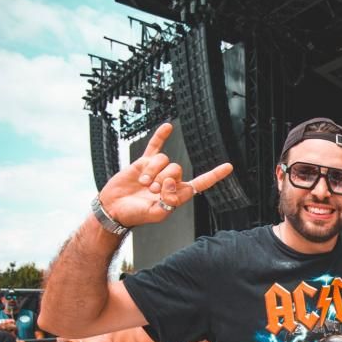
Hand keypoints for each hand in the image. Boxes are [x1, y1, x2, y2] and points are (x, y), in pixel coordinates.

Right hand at [99, 123, 233, 228]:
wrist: (113, 207)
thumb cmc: (134, 215)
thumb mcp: (156, 214)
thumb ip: (168, 202)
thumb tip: (172, 183)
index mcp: (178, 195)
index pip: (201, 183)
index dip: (214, 175)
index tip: (228, 166)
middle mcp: (170, 181)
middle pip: (177, 168)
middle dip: (163, 178)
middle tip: (152, 190)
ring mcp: (158, 171)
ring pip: (163, 160)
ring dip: (152, 171)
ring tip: (143, 183)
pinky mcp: (144, 163)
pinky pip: (154, 147)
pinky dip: (161, 136)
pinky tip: (168, 127)